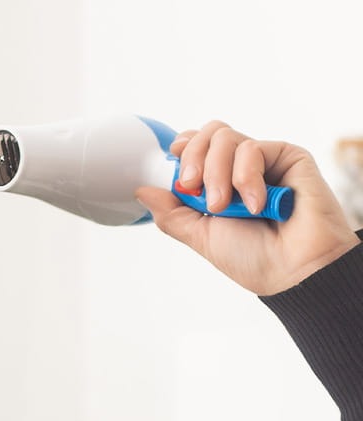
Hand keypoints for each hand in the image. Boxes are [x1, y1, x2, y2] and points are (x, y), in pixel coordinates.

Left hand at [134, 120, 359, 294]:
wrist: (291, 271)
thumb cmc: (253, 258)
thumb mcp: (199, 235)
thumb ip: (171, 212)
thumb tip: (143, 190)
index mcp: (220, 183)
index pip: (197, 147)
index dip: (183, 150)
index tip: (177, 173)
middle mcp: (241, 168)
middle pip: (209, 134)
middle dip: (193, 159)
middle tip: (193, 188)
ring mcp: (265, 161)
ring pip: (225, 137)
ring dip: (216, 173)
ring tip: (223, 206)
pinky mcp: (288, 157)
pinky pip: (253, 147)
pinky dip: (245, 176)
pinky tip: (253, 204)